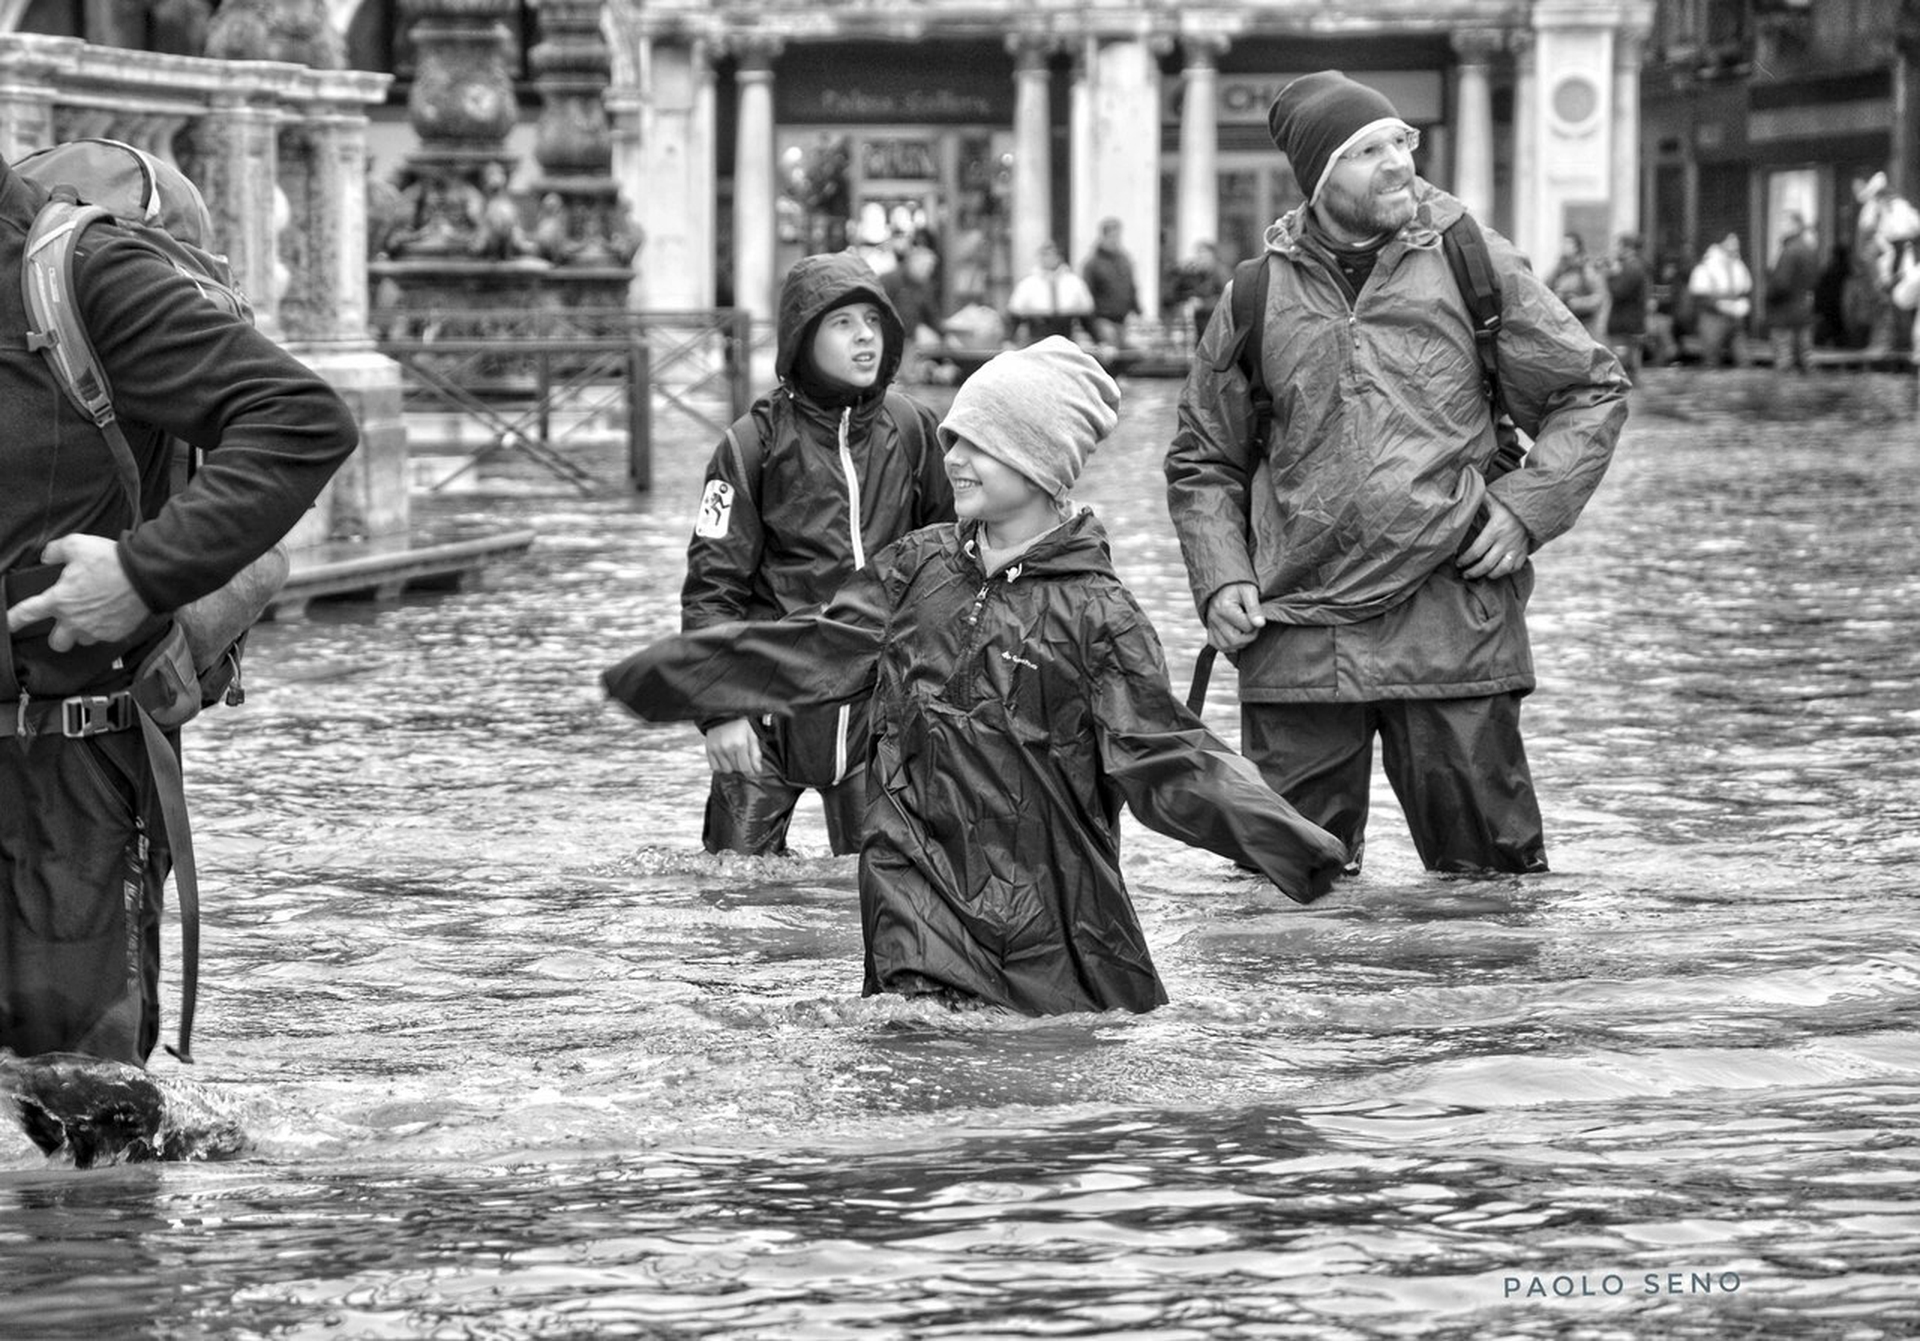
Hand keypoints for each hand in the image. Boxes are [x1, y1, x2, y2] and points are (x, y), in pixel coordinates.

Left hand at [4, 534, 151, 651]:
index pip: (27, 613)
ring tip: (93, 617)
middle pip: (57, 643)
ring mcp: (96, 630)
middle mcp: (75, 620)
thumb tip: (47, 557)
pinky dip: (105, 628)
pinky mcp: (116, 634)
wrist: (145, 575)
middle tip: (66, 622)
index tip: (9, 625)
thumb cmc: (110, 560)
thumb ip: (55, 551)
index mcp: (60, 600)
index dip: (14, 620)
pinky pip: (104, 637)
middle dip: (59, 636)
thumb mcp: (76, 544)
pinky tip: (111, 614)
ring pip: (82, 641)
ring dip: (84, 631)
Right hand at [704, 717, 764, 775]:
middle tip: (743, 757)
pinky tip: (725, 758)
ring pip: (726, 770)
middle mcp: (727, 748)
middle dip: (742, 766)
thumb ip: (755, 754)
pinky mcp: (709, 750)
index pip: (746, 768)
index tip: (752, 773)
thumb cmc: (740, 725)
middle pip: (737, 769)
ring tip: (734, 756)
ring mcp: (717, 749)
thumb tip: (757, 770)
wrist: (723, 714)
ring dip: (732, 766)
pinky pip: (715, 767)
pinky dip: (721, 766)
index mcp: (740, 744)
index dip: (751, 773)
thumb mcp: (752, 736)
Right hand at [1204, 582, 1266, 651]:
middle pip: (1236, 640)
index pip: (1247, 627)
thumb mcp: (1249, 591)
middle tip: (1253, 625)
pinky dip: (1229, 646)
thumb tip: (1260, 624)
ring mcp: (1211, 625)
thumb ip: (1255, 608)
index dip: (1257, 623)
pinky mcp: (1210, 630)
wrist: (1223, 585)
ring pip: (1227, 646)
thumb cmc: (1238, 586)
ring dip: (1240, 642)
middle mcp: (1214, 618)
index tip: (1256, 615)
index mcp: (1224, 608)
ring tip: (1245, 630)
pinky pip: (1218, 646)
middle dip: (1250, 636)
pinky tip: (1236, 637)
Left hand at [1458, 498, 1531, 581]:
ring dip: (1489, 575)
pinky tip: (1496, 570)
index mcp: (1495, 530)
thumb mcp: (1494, 501)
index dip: (1465, 560)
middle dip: (1473, 572)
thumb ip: (1480, 501)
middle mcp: (1506, 542)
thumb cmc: (1509, 506)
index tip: (1458, 563)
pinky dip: (1505, 572)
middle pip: (1487, 564)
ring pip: (1501, 570)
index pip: (1476, 550)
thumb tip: (1466, 496)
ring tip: (1480, 575)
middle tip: (1464, 574)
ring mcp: (1516, 549)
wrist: (1535, 509)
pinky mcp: (1524, 552)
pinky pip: (1514, 568)